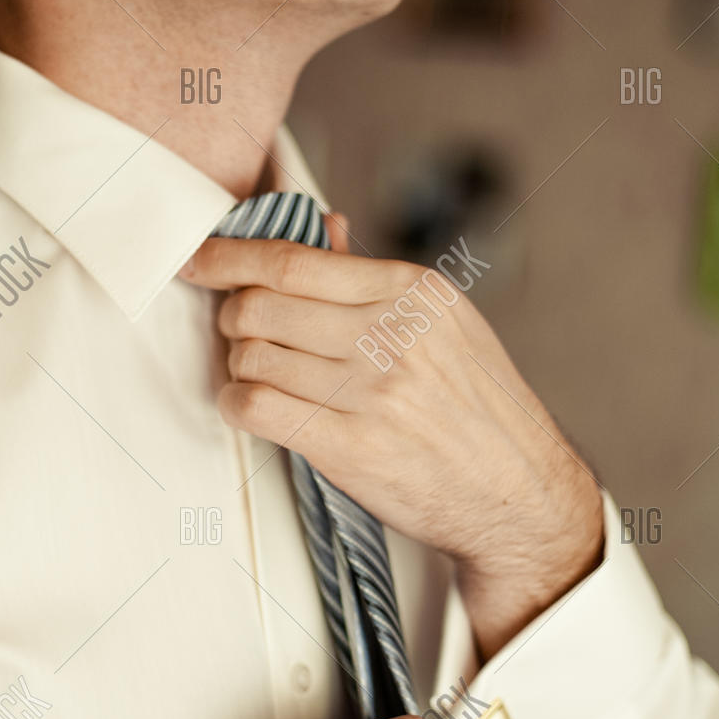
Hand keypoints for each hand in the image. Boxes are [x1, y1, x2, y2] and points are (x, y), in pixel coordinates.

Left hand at [179, 217, 603, 660]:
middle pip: (259, 306)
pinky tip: (253, 408)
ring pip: (252, 358)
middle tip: (243, 334)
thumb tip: (323, 227)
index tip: (198, 259)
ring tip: (260, 377)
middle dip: (234, 318)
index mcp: (412, 292)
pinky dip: (239, 406)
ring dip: (239, 367)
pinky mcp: (352, 448)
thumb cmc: (477, 408)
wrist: (520, 492)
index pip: (293, 260)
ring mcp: (372, 393)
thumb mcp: (444, 324)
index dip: (229, 257)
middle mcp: (392, 335)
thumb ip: (373, 278)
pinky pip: (257, 409)